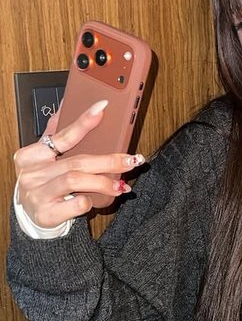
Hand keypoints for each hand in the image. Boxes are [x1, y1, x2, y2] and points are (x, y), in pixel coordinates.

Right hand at [13, 100, 144, 227]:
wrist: (32, 215)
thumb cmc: (44, 183)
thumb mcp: (44, 159)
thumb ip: (55, 134)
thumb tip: (67, 104)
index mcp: (31, 155)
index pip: (62, 136)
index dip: (84, 122)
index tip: (102, 108)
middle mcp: (32, 173)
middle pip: (77, 161)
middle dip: (109, 161)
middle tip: (132, 161)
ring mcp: (37, 194)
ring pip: (76, 180)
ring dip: (104, 182)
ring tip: (121, 185)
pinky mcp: (46, 213)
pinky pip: (76, 204)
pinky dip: (89, 201)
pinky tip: (97, 201)